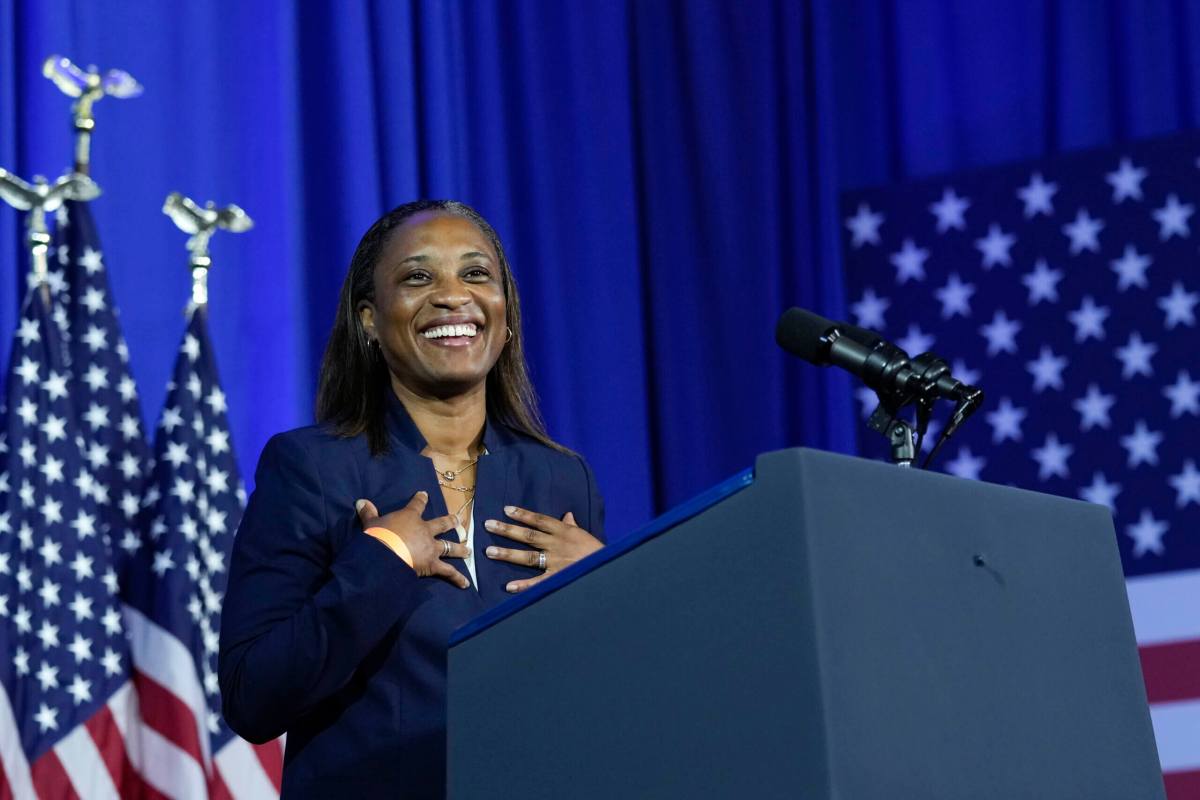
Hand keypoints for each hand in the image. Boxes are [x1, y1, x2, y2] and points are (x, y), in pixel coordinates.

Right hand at [357, 491, 469, 588]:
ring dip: (460, 549)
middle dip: (451, 522)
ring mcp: (431, 548)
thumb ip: (368, 513)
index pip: (416, 505)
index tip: (424, 494)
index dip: (420, 499)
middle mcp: (425, 531)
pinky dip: (457, 578)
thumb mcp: (371, 523)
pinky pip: (448, 572)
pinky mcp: (433, 564)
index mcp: (410, 518)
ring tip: (468, 551)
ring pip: (449, 547)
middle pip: (442, 524)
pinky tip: (466, 584)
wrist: (386, 554)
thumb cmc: (378, 537)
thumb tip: (360, 501)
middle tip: (458, 520)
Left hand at [483, 506, 602, 592]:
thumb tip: (567, 515)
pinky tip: (509, 587)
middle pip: (528, 535)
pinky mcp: (558, 578)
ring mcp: (556, 562)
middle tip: (488, 525)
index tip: (506, 509)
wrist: (607, 568)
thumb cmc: (596, 551)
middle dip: (507, 530)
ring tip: (489, 552)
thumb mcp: (584, 534)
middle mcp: (556, 544)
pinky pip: (538, 583)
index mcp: (563, 531)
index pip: (539, 520)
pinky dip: (524, 585)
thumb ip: (572, 525)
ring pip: (528, 557)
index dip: (523, 514)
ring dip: (508, 554)